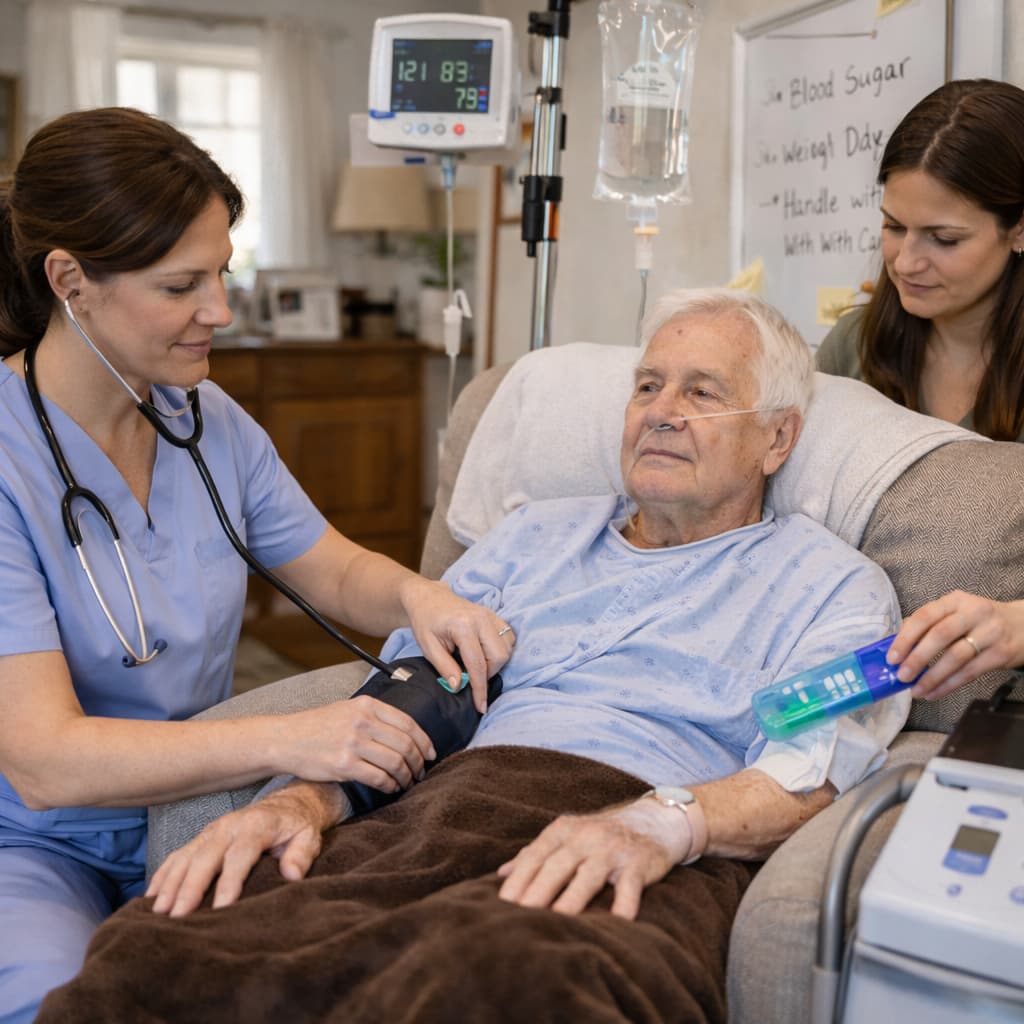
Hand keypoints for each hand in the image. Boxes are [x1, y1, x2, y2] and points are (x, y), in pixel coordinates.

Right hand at [147, 781, 346, 916]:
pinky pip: (178, 854)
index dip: (230, 882)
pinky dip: (163, 874)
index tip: (220, 910)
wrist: (288, 803)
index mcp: (258, 826)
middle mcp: (230, 825)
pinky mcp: (203, 836)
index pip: (240, 855)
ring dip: (171, 883)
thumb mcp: (309, 837)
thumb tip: (292, 875)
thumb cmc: (298, 826)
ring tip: (158, 912)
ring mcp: (213, 830)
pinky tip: (151, 896)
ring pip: (186, 856)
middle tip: (177, 917)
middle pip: (206, 856)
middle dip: (190, 887)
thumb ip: (302, 855)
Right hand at [281, 695, 435, 788]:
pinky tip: (391, 788)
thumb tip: (405, 734)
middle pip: (406, 744)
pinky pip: (379, 778)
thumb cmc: (317, 726)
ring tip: (407, 782)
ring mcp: (353, 743)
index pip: (408, 723)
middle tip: (421, 772)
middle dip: (419, 762)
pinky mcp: (344, 765)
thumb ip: (374, 717)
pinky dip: (390, 785)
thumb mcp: (348, 709)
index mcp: (367, 705)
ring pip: (396, 762)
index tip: (431, 753)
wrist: (285, 739)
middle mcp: (363, 721)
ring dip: (407, 776)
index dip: (425, 741)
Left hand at [398, 576, 514, 712]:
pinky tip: (484, 652)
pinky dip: (500, 650)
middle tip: (470, 674)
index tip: (481, 707)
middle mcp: (481, 618)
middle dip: (488, 673)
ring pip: (507, 648)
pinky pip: (508, 638)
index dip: (480, 688)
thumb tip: (459, 687)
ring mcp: (490, 615)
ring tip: (475, 662)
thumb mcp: (428, 647)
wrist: (428, 598)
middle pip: (499, 656)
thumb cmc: (425, 621)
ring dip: (495, 662)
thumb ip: (445, 668)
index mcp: (463, 626)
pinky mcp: (494, 615)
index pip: (478, 664)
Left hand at [496, 797, 689, 919]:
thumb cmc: (601, 835)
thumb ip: (536, 853)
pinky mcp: (639, 862)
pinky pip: (629, 885)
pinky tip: (617, 923)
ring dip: (571, 899)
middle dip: (537, 891)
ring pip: (588, 876)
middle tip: (519, 918)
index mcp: (564, 830)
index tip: (502, 905)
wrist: (654, 820)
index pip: (536, 855)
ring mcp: (612, 849)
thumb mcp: (568, 836)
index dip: (519, 880)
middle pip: (557, 865)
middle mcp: (586, 836)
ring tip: (556, 922)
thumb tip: (501, 874)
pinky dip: (624, 903)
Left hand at [887, 592, 1023, 699]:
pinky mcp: (1001, 653)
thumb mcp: (955, 612)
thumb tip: (896, 644)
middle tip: (901, 676)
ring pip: (956, 657)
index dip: (906, 637)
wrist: (1023, 625)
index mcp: (955, 601)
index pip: (925, 616)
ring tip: (916, 690)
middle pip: (940, 635)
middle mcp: (973, 613)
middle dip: (917, 658)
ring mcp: (990, 633)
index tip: (891, 657)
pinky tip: (934, 693)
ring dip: (932, 677)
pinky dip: (949, 685)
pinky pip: (970, 672)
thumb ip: (928, 623)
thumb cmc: (978, 621)